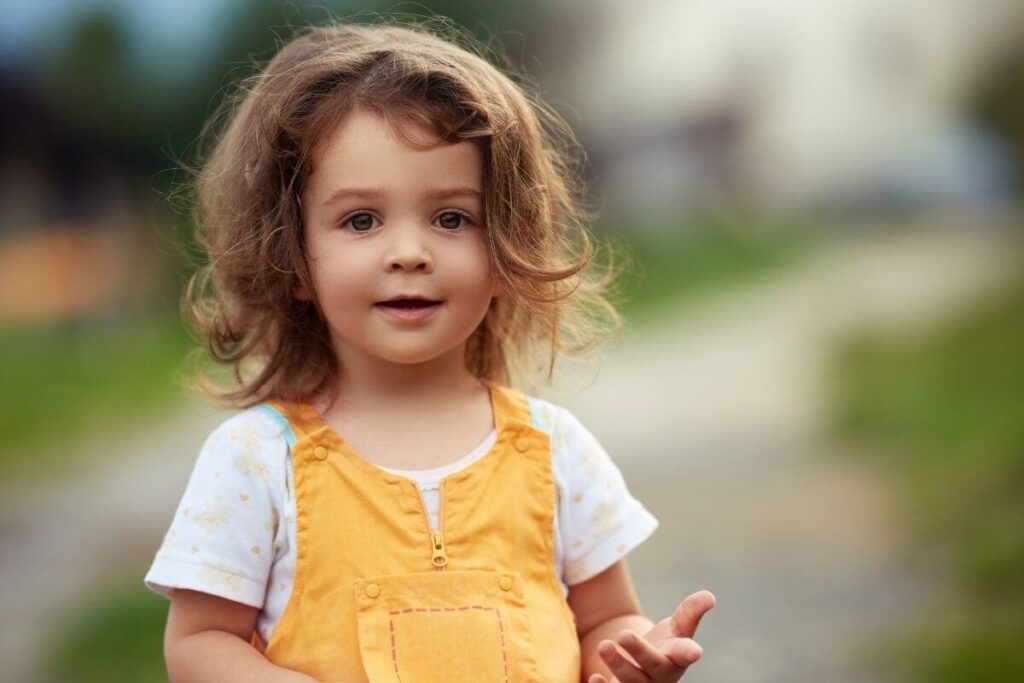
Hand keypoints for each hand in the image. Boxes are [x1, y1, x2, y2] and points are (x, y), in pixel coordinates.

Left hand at [588, 590, 714, 682]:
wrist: (644, 669)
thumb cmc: (666, 647)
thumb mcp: (678, 628)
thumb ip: (691, 612)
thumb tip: (709, 596)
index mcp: (675, 658)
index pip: (683, 653)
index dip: (689, 652)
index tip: (696, 651)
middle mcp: (659, 675)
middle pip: (651, 665)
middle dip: (639, 652)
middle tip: (624, 634)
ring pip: (630, 680)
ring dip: (617, 665)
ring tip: (603, 645)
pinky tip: (594, 678)